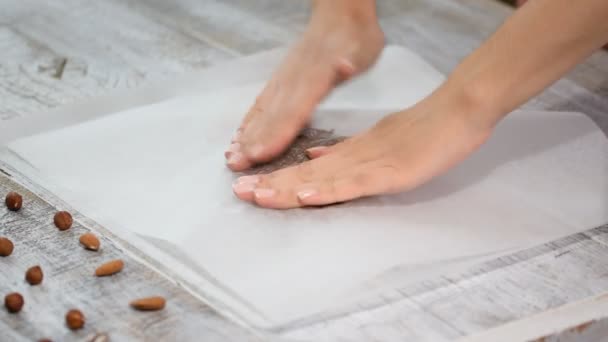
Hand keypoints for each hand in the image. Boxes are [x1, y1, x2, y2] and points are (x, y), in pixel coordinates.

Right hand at [225, 0, 383, 170]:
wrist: (341, 15)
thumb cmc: (355, 39)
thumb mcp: (361, 47)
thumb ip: (349, 60)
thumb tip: (345, 65)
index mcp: (315, 78)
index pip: (294, 110)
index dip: (277, 133)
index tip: (261, 153)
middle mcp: (294, 80)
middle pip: (272, 115)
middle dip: (254, 141)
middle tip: (237, 163)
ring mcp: (284, 80)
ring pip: (262, 111)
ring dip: (246, 134)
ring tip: (231, 156)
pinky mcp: (280, 80)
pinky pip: (261, 103)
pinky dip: (249, 121)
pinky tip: (238, 135)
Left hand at [232, 97, 492, 208]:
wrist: (457, 110)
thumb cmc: (424, 129)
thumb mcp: (378, 141)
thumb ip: (345, 152)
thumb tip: (314, 159)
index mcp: (352, 151)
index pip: (309, 168)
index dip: (279, 178)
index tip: (250, 186)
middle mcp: (355, 156)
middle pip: (308, 174)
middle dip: (272, 185)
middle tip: (238, 192)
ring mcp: (372, 163)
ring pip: (324, 178)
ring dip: (289, 188)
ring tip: (257, 196)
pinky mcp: (392, 170)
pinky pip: (356, 183)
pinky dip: (330, 190)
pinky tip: (307, 196)